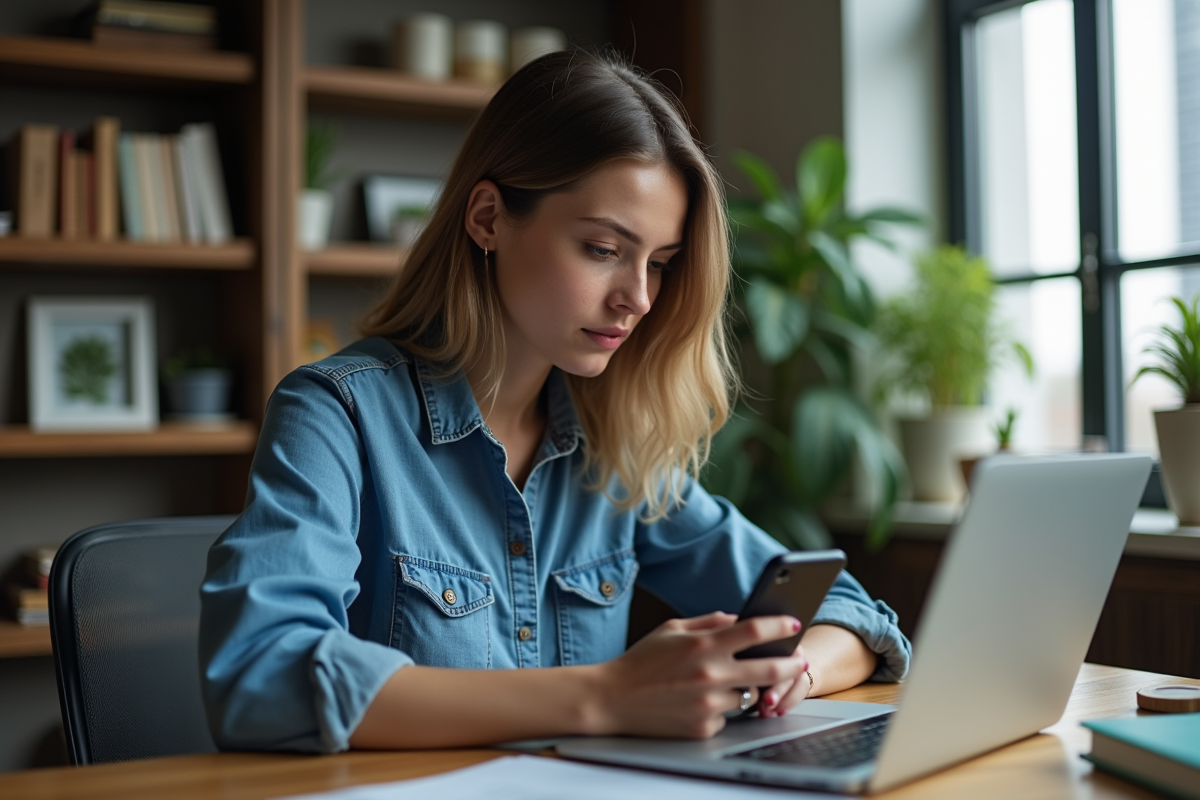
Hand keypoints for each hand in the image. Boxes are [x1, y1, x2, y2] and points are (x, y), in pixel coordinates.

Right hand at [591, 611, 806, 738]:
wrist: (612, 699)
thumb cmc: (641, 661)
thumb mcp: (671, 629)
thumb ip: (708, 622)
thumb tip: (738, 619)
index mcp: (703, 644)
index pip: (754, 630)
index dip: (779, 626)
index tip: (792, 625)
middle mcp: (710, 674)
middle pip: (768, 668)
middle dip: (790, 663)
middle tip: (797, 661)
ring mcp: (708, 703)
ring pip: (747, 695)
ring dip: (743, 688)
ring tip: (719, 682)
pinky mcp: (703, 727)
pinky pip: (727, 716)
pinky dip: (720, 709)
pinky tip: (697, 702)